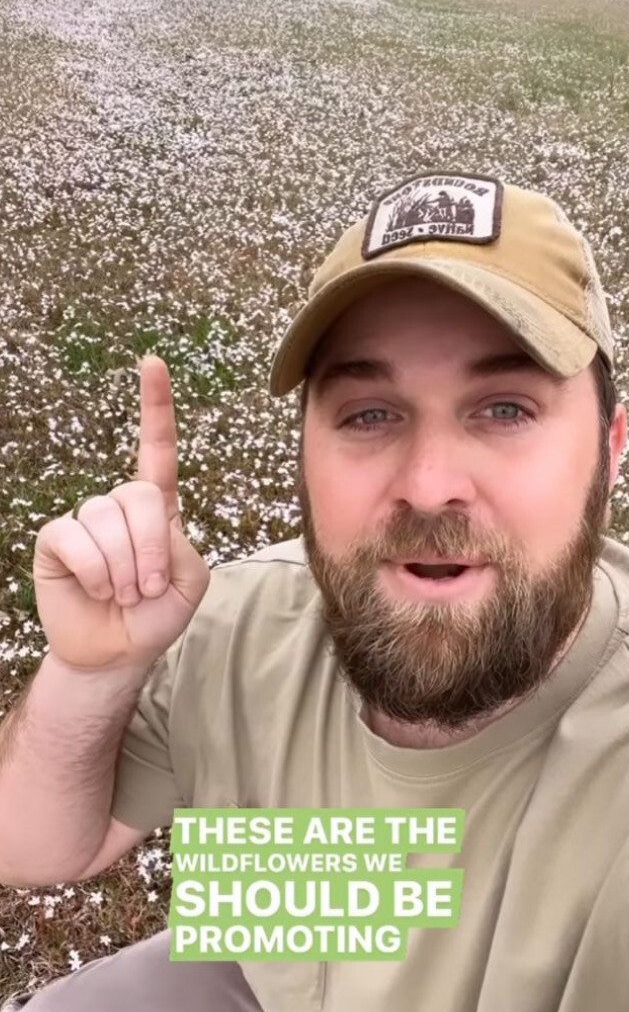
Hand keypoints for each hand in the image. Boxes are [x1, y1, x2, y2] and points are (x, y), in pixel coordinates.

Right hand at [31, 356, 211, 674]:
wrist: (120, 650)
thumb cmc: (158, 613)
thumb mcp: (191, 580)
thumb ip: (179, 545)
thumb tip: (141, 529)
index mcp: (159, 507)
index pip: (156, 449)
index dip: (154, 406)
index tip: (152, 361)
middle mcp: (119, 506)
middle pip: (140, 497)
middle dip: (152, 548)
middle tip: (150, 586)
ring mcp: (85, 520)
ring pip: (106, 520)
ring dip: (125, 566)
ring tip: (125, 593)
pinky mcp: (55, 539)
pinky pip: (75, 538)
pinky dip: (95, 570)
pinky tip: (99, 590)